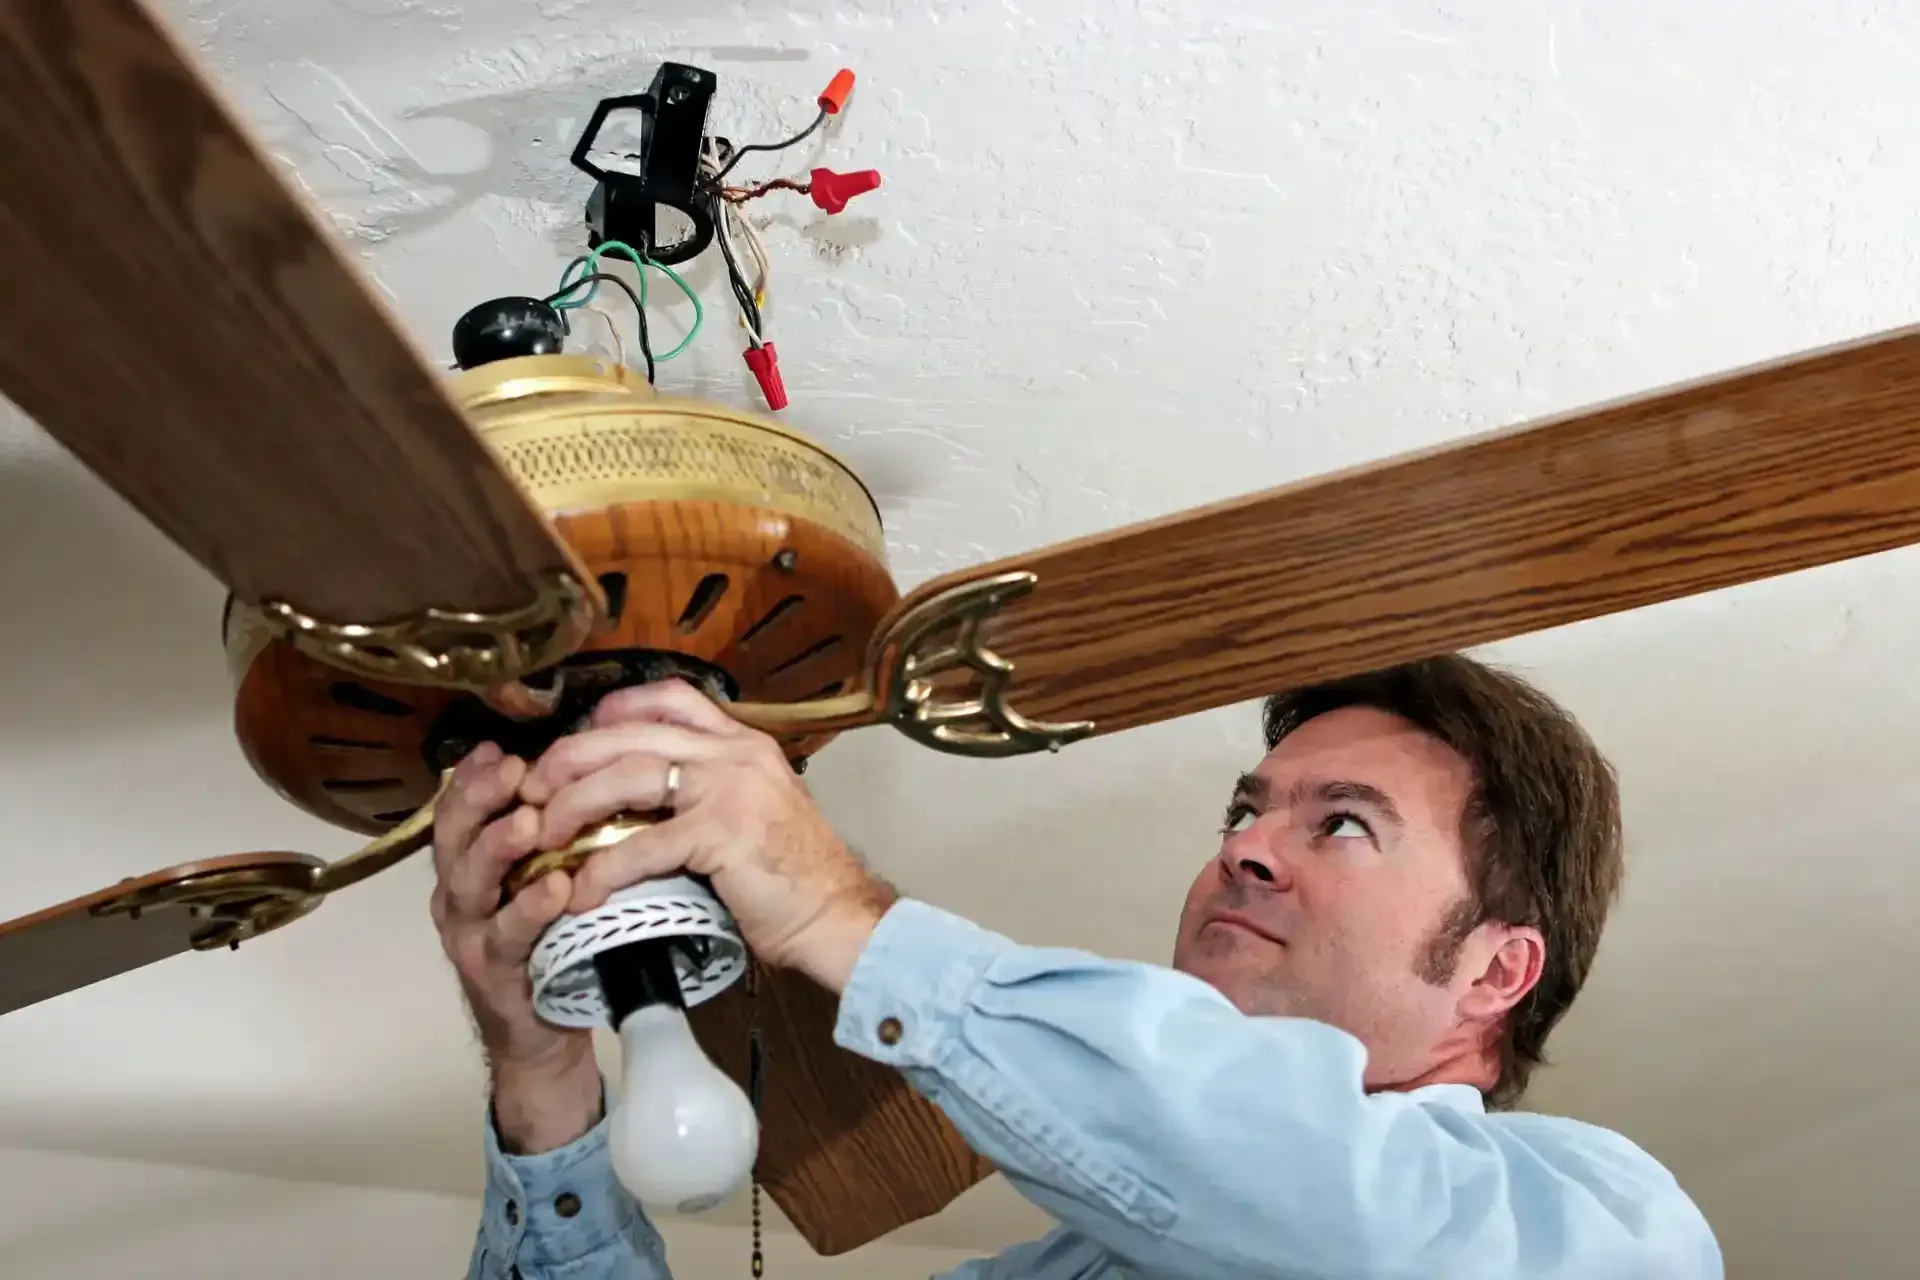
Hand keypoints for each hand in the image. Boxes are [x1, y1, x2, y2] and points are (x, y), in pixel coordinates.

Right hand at [430, 743, 600, 1152]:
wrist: (540, 1029)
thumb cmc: (545, 938)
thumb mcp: (537, 878)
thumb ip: (543, 834)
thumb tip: (572, 769)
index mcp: (466, 864)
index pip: (458, 809)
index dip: (472, 776)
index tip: (496, 746)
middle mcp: (459, 894)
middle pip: (454, 838)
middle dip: (479, 799)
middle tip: (512, 770)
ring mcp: (470, 934)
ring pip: (471, 883)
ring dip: (497, 848)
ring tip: (528, 821)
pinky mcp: (495, 972)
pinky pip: (508, 936)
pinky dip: (530, 910)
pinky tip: (556, 888)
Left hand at [519, 681, 897, 992]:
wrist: (837, 916)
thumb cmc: (795, 876)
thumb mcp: (754, 811)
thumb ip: (709, 790)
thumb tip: (646, 797)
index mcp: (743, 743)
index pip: (671, 696)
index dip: (614, 710)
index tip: (578, 737)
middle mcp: (736, 753)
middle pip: (632, 733)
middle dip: (571, 757)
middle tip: (532, 787)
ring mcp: (730, 788)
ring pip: (628, 776)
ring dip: (573, 804)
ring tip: (541, 834)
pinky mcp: (721, 834)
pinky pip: (642, 844)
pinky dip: (602, 869)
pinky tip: (580, 892)